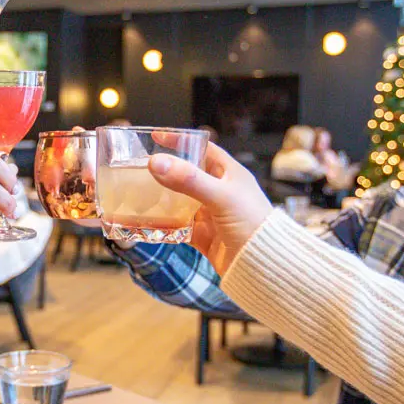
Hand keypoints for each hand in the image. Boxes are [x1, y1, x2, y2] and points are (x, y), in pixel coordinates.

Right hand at [146, 143, 272, 276]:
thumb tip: (156, 162)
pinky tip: (150, 223)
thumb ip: (189, 180)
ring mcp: (212, 214)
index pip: (204, 149)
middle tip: (141, 168)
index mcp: (230, 174)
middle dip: (167, 172)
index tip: (157, 136)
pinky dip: (166, 226)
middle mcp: (220, 192)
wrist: (263, 267)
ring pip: (181, 202)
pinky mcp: (205, 236)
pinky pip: (180, 227)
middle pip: (188, 175)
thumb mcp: (222, 197)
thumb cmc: (252, 225)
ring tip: (140, 194)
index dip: (182, 141)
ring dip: (163, 200)